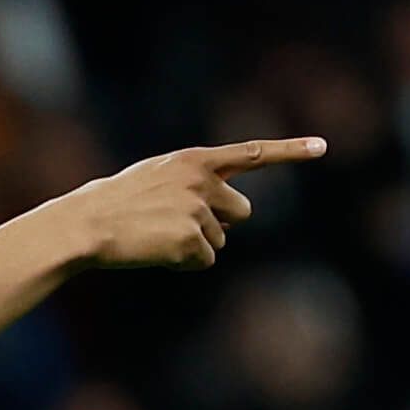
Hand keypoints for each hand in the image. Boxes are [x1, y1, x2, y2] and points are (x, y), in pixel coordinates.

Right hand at [60, 138, 324, 270]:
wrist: (87, 224)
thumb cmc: (116, 203)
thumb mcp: (157, 178)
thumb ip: (195, 183)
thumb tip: (228, 216)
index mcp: (193, 160)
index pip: (252, 153)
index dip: (290, 151)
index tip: (322, 147)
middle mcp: (202, 180)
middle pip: (241, 211)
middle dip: (220, 222)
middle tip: (178, 223)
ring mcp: (199, 210)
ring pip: (220, 240)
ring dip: (195, 244)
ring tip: (157, 236)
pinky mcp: (192, 239)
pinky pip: (205, 260)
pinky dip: (184, 262)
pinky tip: (157, 252)